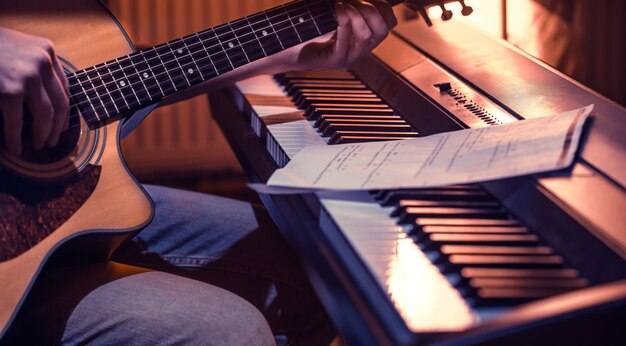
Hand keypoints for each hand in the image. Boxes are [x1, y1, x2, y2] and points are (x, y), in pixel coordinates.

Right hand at [0, 26, 69, 154]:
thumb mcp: (19, 48)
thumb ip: (34, 66)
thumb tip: (47, 100)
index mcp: (47, 50)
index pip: (64, 87)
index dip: (64, 110)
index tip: (63, 125)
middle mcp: (43, 61)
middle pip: (60, 103)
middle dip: (57, 127)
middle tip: (52, 140)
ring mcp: (28, 76)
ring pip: (46, 115)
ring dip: (43, 134)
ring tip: (39, 145)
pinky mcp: (10, 91)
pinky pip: (17, 121)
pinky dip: (16, 138)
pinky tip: (15, 147)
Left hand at [279, 0, 396, 69]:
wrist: (288, 48)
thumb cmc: (310, 27)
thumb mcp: (335, 11)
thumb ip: (350, 3)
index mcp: (365, 37)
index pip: (388, 23)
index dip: (383, 7)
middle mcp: (360, 49)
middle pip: (382, 31)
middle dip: (372, 11)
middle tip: (354, 2)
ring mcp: (349, 57)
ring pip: (366, 36)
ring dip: (356, 15)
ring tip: (342, 5)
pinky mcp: (334, 61)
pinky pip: (345, 41)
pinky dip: (343, 22)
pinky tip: (337, 10)